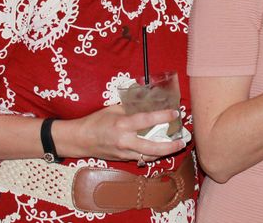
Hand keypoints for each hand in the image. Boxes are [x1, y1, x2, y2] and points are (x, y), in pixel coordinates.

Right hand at [60, 105, 185, 163]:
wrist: (80, 140)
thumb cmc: (96, 121)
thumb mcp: (113, 109)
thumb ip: (131, 109)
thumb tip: (148, 103)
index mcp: (122, 125)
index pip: (147, 121)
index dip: (163, 117)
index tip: (175, 113)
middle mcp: (125, 141)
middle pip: (152, 147)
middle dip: (170, 146)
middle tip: (182, 140)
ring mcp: (124, 153)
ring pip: (149, 156)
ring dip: (164, 152)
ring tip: (176, 145)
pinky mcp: (123, 159)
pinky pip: (141, 158)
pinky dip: (152, 154)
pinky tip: (161, 150)